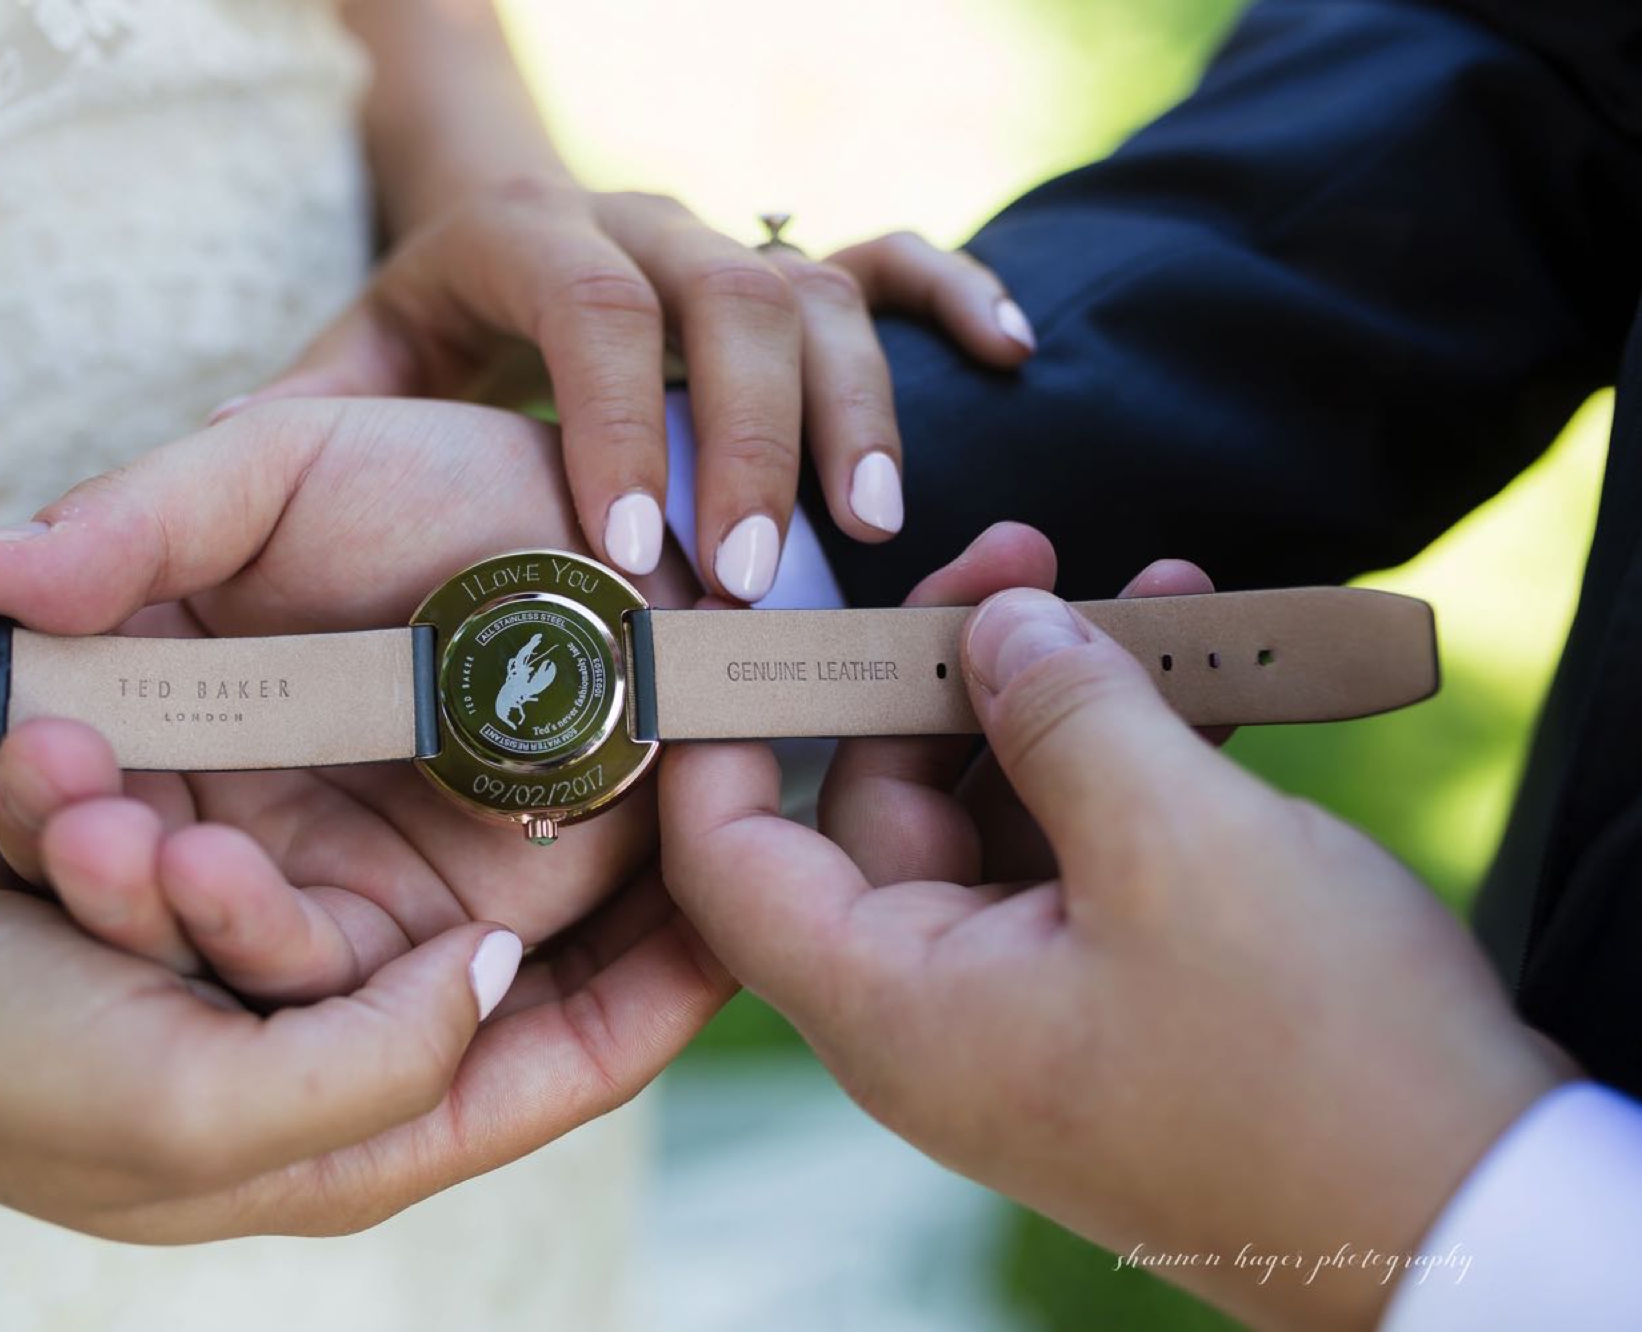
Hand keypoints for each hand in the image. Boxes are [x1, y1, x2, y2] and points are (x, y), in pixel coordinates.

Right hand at [0, 400, 698, 1004]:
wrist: (620, 536)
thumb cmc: (449, 486)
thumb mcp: (272, 472)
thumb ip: (128, 522)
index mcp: (174, 706)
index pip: (27, 753)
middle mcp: (233, 810)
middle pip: (103, 871)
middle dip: (48, 852)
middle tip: (27, 795)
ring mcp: (322, 876)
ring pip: (196, 935)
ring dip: (135, 903)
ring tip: (116, 836)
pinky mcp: (418, 926)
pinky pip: (322, 972)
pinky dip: (255, 938)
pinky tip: (212, 882)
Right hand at [0, 800, 728, 1238]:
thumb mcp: (197, 1119)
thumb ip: (381, 1067)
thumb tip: (503, 977)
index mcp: (354, 1132)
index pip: (576, 1061)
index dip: (681, 977)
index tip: (764, 869)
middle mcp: (333, 1044)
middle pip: (491, 956)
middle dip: (481, 863)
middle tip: (521, 754)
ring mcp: (271, 959)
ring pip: (370, 865)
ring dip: (304, 816)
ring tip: (246, 765)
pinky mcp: (208, 877)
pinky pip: (273, 817)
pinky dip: (229, 790)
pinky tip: (159, 756)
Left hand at [213, 179, 1036, 599]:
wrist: (496, 232)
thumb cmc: (421, 337)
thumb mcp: (338, 377)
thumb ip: (270, 441)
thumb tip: (155, 512)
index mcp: (513, 239)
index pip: (580, 305)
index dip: (614, 417)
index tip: (630, 550)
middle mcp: (632, 224)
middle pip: (723, 298)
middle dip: (748, 436)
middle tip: (751, 572)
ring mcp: (722, 241)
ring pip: (815, 290)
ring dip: (855, 405)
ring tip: (871, 530)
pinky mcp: (787, 262)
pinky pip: (892, 255)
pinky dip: (954, 297)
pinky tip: (1009, 354)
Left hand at [659, 524, 1565, 1329]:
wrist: (1468, 1214)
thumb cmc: (1315, 1060)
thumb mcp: (1179, 846)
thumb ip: (1064, 714)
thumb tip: (998, 628)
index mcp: (895, 1002)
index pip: (731, 859)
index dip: (720, 734)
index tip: (751, 622)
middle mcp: (937, 1007)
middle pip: (878, 803)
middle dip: (947, 668)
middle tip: (1023, 556)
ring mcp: (1030, 1002)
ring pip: (1001, 812)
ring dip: (1066, 696)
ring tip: (1150, 585)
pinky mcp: (1115, 991)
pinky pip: (1085, 849)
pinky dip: (1128, 758)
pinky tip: (1204, 667)